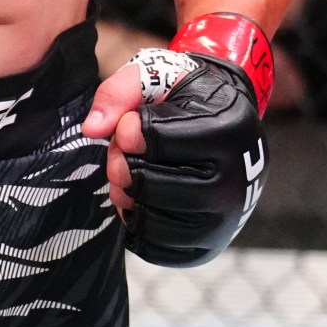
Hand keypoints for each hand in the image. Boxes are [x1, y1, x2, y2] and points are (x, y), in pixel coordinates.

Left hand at [86, 17, 271, 267]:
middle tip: (120, 154)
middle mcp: (235, 182)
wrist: (229, 132)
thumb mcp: (160, 77)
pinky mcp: (208, 247)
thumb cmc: (191, 102)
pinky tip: (140, 201)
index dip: (128, 132)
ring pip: (153, 222)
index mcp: (229, 130)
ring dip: (127, 198)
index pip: (158, 140)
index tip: (128, 125)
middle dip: (123, 168)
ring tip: (129, 176)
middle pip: (152, 185)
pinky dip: (136, 227)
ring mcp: (225, 220)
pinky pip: (156, 249)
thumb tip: (92, 128)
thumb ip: (120, 92)